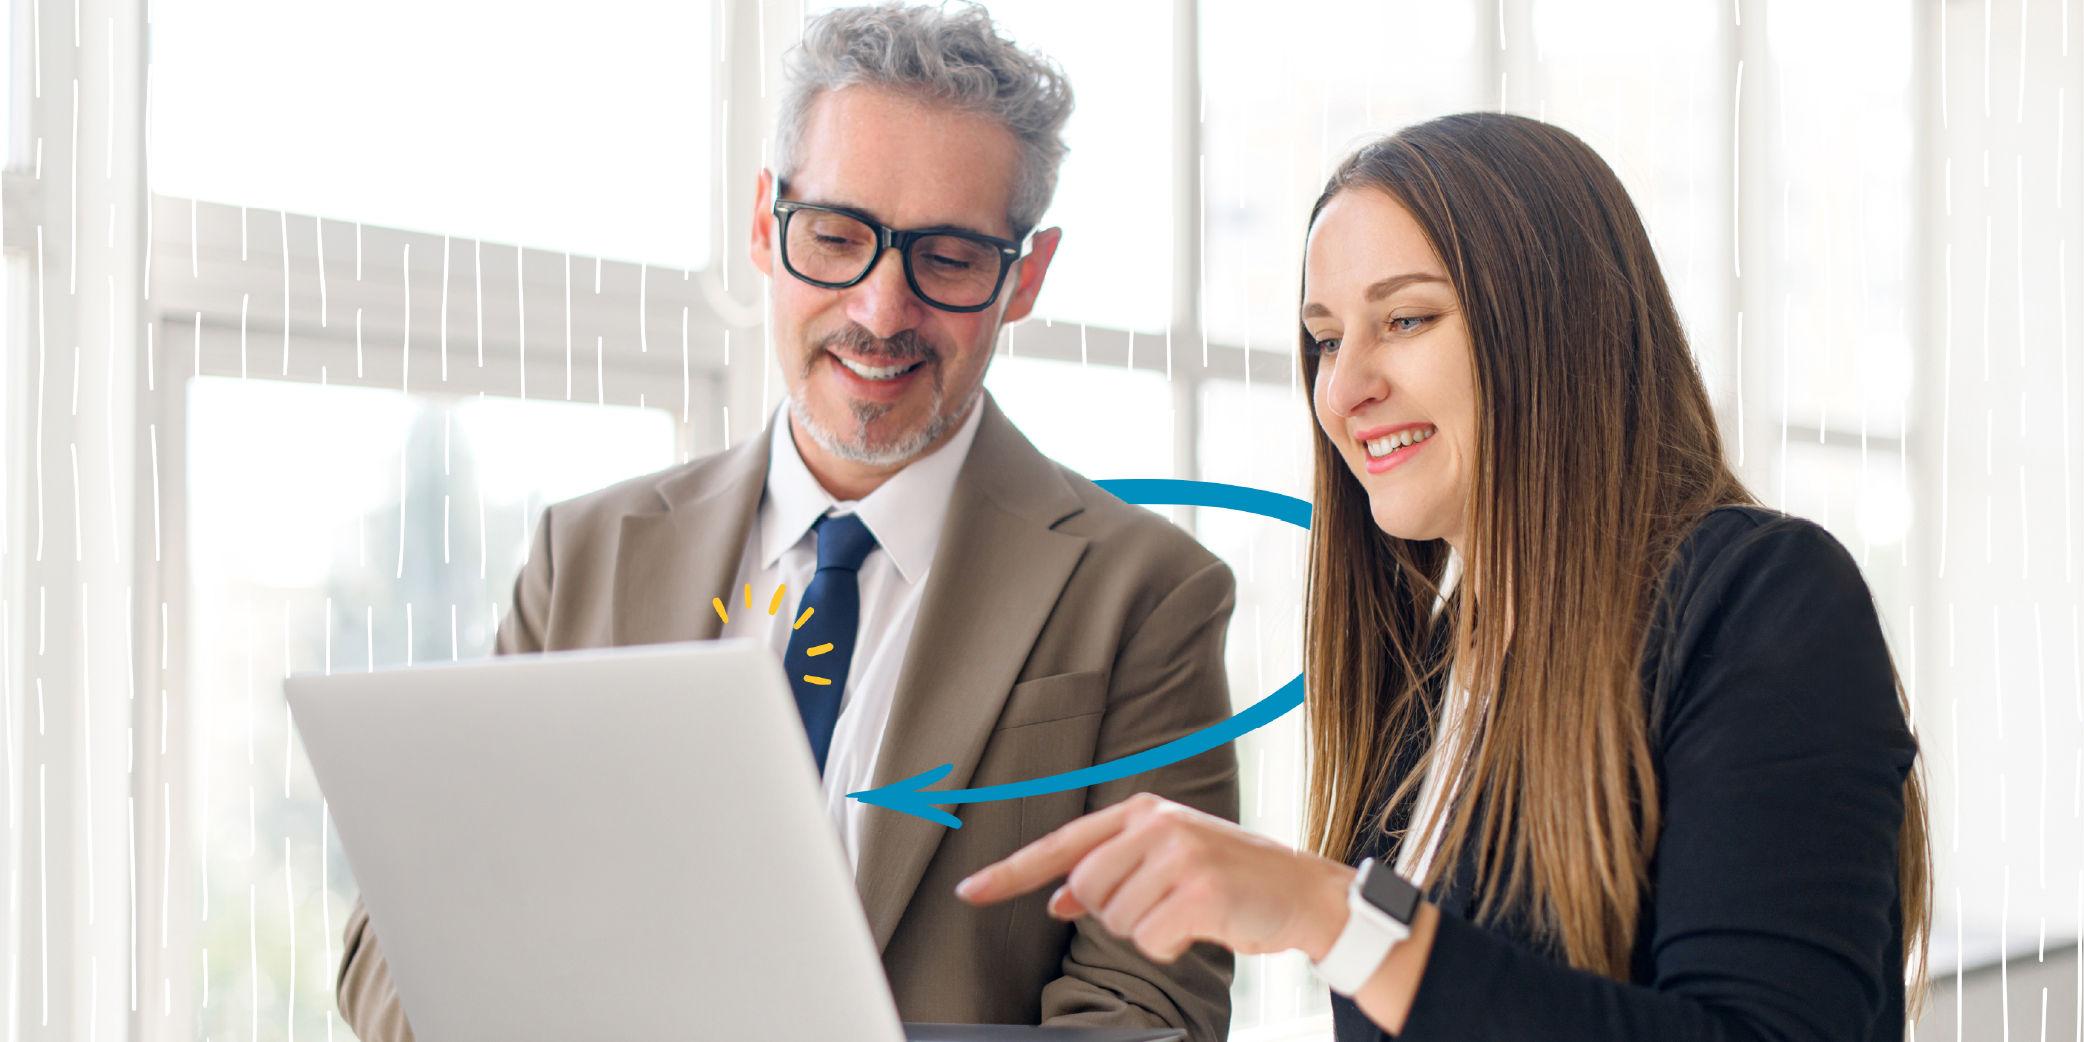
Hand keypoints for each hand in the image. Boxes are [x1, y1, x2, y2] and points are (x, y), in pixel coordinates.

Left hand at [954, 792, 1354, 963]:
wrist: (1302, 892)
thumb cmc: (1231, 878)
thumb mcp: (1168, 859)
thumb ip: (1111, 870)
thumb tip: (1059, 898)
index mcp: (1141, 812)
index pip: (1061, 844)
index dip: (1011, 872)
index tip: (970, 891)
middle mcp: (1155, 824)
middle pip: (1085, 891)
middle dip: (1116, 912)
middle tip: (1163, 904)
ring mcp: (1178, 854)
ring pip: (1115, 921)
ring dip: (1147, 931)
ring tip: (1187, 911)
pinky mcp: (1198, 890)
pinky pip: (1149, 940)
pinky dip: (1169, 946)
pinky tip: (1199, 926)